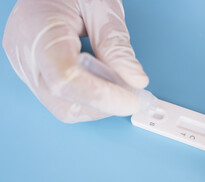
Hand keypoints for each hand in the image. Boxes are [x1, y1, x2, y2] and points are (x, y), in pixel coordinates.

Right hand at [3, 0, 147, 122]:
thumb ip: (116, 45)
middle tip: (132, 93)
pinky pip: (62, 98)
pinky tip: (104, 82)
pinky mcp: (35, 72)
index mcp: (38, 29)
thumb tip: (135, 81)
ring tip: (119, 84)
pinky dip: (89, 97)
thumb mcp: (101, 6)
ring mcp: (27, 66)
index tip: (131, 101)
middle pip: (64, 100)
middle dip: (104, 104)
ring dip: (98, 103)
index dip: (102, 97)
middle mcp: (25, 54)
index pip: (66, 79)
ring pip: (63, 106)